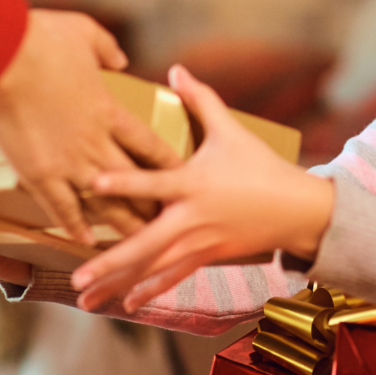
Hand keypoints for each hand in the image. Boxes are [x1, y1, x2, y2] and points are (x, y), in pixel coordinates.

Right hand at [0, 9, 180, 246]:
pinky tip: (86, 242)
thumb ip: (108, 49)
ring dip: (123, 223)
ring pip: (105, 203)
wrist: (0, 56)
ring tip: (141, 243)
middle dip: (155, 204)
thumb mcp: (84, 33)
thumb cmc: (41, 39)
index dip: (169, 165)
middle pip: (136, 182)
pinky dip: (74, 225)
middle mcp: (95, 142)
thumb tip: (121, 58)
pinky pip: (61, 207)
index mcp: (110, 111)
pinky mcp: (37, 173)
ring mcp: (67, 162)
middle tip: (173, 222)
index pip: (151, 146)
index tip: (185, 179)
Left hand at [69, 65, 334, 313]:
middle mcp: (192, 217)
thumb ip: (201, 100)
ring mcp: (199, 242)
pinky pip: (173, 276)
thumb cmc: (262, 166)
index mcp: (195, 182)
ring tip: (86, 299)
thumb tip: (176, 69)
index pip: (155, 180)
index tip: (95, 182)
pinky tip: (125, 305)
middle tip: (78, 274)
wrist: (297, 209)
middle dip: (110, 261)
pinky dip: (149, 291)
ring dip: (119, 283)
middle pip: (146, 242)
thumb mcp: (233, 130)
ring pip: (153, 267)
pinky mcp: (207, 256)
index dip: (126, 180)